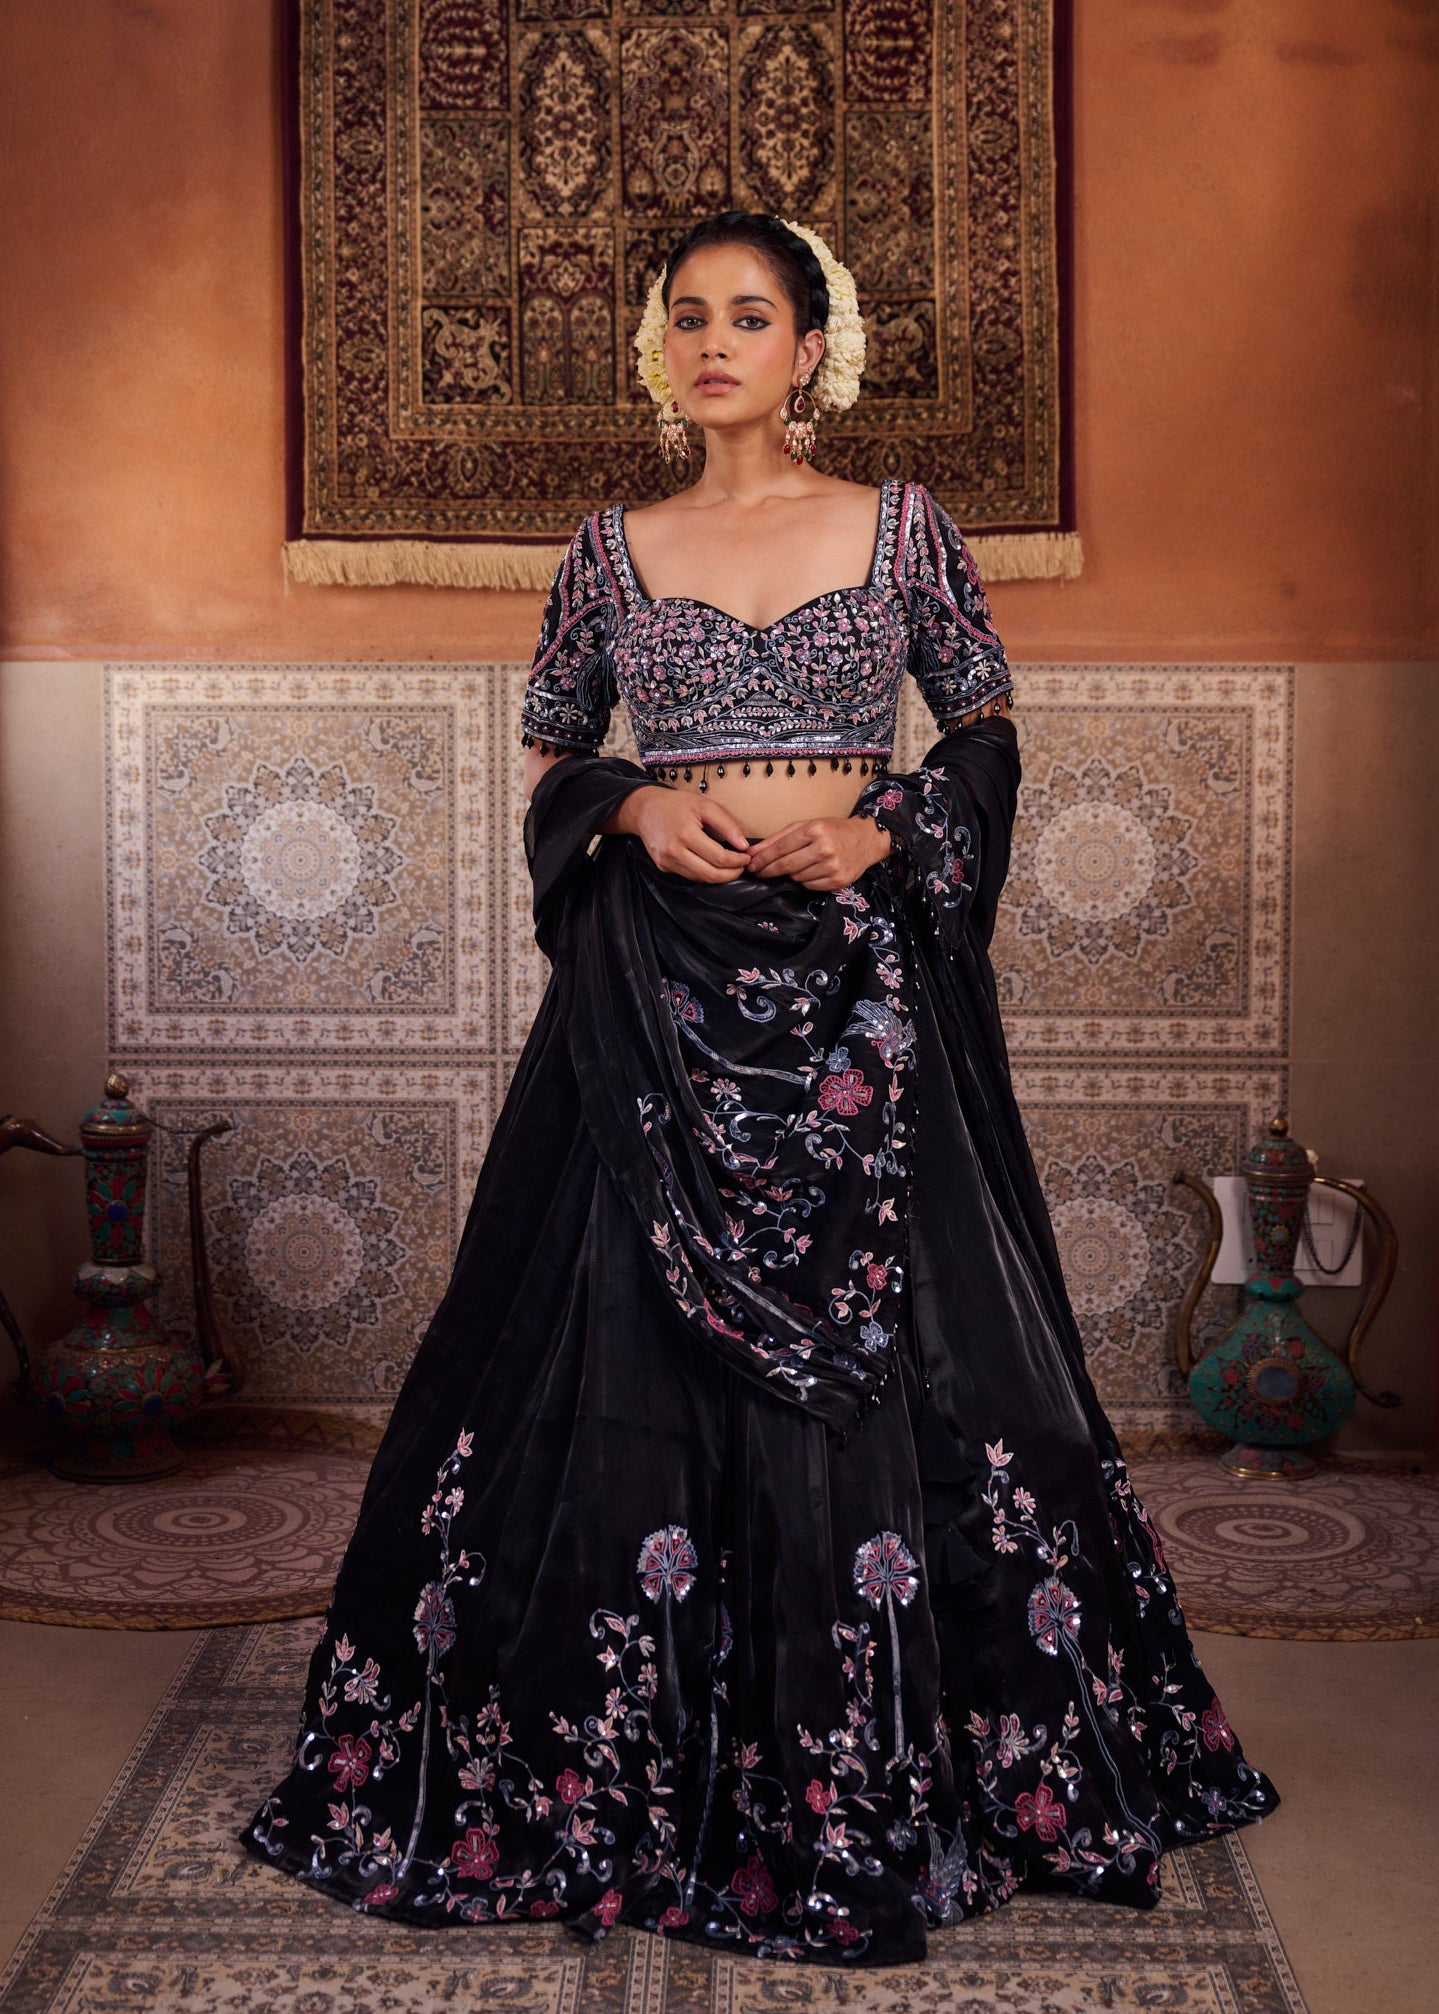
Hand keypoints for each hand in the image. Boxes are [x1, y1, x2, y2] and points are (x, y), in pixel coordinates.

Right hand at [608, 786, 755, 881]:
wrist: (645, 809)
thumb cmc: (675, 804)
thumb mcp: (705, 805)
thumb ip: (727, 824)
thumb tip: (743, 845)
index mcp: (686, 834)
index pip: (719, 858)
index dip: (737, 861)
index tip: (746, 857)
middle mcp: (674, 851)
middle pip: (710, 874)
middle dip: (731, 874)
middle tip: (741, 867)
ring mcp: (667, 861)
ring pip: (700, 878)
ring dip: (719, 875)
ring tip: (730, 866)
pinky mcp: (664, 866)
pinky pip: (689, 875)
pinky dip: (704, 872)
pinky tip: (711, 863)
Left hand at [745, 815, 891, 890]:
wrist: (866, 840)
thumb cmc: (833, 830)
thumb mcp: (807, 825)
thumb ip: (779, 838)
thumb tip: (753, 853)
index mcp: (815, 830)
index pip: (781, 848)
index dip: (763, 859)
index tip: (751, 864)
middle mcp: (824, 848)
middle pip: (786, 866)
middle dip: (768, 870)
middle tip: (759, 872)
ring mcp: (832, 866)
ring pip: (797, 877)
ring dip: (791, 873)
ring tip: (797, 864)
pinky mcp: (838, 881)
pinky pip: (809, 885)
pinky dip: (805, 880)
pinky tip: (811, 871)